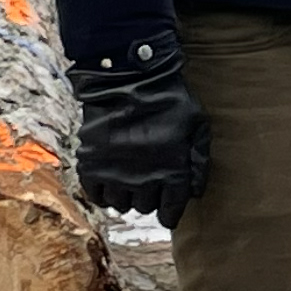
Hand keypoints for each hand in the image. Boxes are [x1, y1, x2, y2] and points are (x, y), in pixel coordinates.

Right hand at [70, 49, 211, 223]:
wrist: (127, 78)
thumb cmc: (169, 99)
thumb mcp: (197, 125)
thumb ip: (199, 161)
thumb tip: (195, 193)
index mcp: (172, 173)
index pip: (169, 212)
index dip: (169, 212)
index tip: (166, 207)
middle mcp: (143, 180)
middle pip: (144, 207)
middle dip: (149, 196)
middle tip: (148, 177)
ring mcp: (115, 174)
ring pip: (120, 204)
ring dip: (125, 193)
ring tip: (128, 176)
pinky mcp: (91, 165)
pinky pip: (95, 194)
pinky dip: (102, 191)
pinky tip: (109, 177)